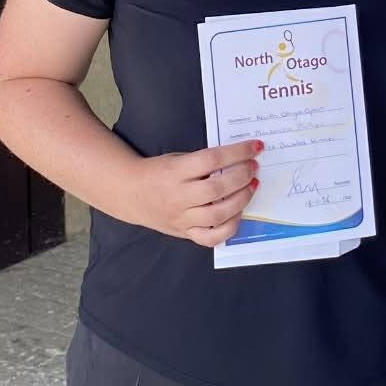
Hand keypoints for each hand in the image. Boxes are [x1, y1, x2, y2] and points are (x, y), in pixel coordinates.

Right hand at [121, 140, 261, 245]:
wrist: (130, 193)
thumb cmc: (158, 172)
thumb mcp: (177, 159)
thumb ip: (203, 162)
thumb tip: (239, 161)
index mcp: (174, 171)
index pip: (212, 160)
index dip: (238, 152)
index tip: (255, 147)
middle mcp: (178, 196)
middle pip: (217, 188)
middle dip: (242, 176)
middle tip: (254, 168)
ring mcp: (181, 218)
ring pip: (217, 215)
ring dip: (241, 200)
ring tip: (251, 187)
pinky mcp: (184, 233)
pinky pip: (211, 238)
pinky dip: (229, 228)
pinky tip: (238, 213)